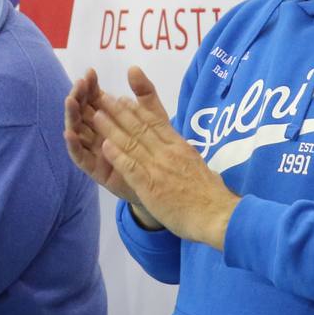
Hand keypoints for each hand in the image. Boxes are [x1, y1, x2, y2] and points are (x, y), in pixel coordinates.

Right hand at [64, 69, 149, 211]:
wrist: (163, 181)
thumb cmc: (156, 148)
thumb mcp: (153, 116)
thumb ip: (144, 93)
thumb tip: (132, 68)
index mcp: (109, 119)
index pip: (94, 99)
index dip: (91, 86)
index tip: (90, 73)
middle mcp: (97, 133)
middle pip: (82, 112)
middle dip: (79, 97)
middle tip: (79, 85)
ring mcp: (94, 150)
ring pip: (77, 131)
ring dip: (72, 116)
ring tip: (70, 101)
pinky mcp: (94, 169)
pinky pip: (80, 156)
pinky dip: (73, 145)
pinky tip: (70, 133)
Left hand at [89, 67, 237, 249]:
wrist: (217, 215)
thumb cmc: (211, 196)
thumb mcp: (200, 167)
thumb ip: (188, 158)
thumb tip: (187, 153)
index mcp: (180, 148)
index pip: (156, 123)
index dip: (137, 110)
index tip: (124, 100)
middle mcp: (168, 153)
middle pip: (140, 128)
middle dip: (119, 112)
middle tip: (103, 98)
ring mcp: (158, 168)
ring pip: (131, 143)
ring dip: (112, 128)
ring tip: (96, 116)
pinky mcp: (151, 186)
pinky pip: (131, 167)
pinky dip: (117, 155)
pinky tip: (104, 146)